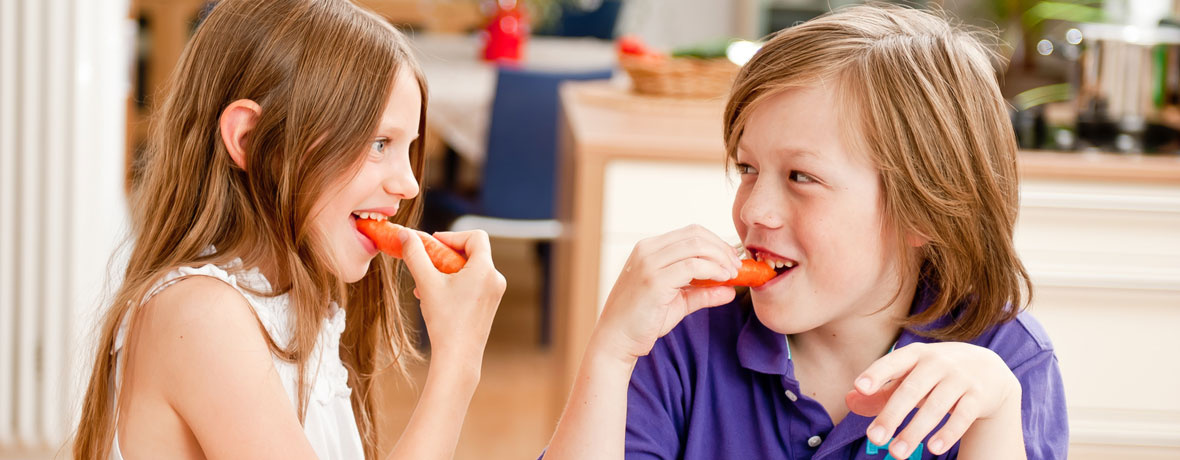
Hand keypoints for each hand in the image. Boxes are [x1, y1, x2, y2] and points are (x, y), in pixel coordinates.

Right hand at [399, 228, 505, 368]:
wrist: (458, 357)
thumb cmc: (444, 321)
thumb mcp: (426, 283)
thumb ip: (415, 254)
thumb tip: (405, 233)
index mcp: (485, 269)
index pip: (475, 236)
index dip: (453, 236)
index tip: (433, 244)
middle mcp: (495, 278)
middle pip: (472, 252)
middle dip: (445, 255)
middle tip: (426, 262)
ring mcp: (494, 293)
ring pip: (469, 269)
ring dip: (446, 271)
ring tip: (424, 285)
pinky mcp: (489, 305)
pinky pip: (472, 284)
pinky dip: (454, 284)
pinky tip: (433, 297)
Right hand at [593, 225, 741, 363]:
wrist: (616, 340)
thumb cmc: (642, 321)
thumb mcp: (677, 302)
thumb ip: (702, 292)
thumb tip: (731, 290)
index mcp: (648, 249)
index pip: (690, 233)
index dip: (716, 243)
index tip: (731, 259)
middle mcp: (646, 250)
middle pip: (695, 235)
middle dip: (722, 248)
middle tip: (737, 266)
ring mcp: (648, 263)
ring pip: (696, 246)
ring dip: (721, 258)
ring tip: (733, 274)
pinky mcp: (654, 280)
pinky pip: (693, 266)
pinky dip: (713, 270)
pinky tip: (723, 280)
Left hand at [846, 342, 1021, 457]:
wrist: (988, 369)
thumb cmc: (936, 374)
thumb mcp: (910, 375)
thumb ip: (881, 389)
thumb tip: (849, 401)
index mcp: (916, 354)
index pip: (893, 362)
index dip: (877, 373)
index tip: (860, 387)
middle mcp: (938, 362)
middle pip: (911, 390)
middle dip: (892, 415)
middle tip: (874, 439)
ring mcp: (960, 378)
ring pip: (935, 407)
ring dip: (915, 431)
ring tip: (897, 453)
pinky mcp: (978, 396)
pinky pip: (963, 416)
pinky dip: (948, 433)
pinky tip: (933, 448)